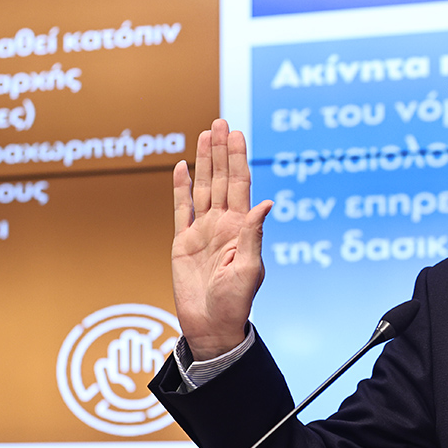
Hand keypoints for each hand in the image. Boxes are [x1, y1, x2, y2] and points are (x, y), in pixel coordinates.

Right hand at [171, 119, 272, 359]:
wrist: (212, 325)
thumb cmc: (235, 303)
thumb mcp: (249, 268)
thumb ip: (253, 234)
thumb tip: (266, 203)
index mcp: (241, 228)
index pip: (240, 185)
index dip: (238, 159)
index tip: (237, 134)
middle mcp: (222, 224)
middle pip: (221, 179)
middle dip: (221, 150)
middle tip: (221, 122)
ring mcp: (202, 231)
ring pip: (202, 187)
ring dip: (203, 161)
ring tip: (205, 134)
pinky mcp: (182, 242)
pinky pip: (180, 209)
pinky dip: (180, 188)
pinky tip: (181, 167)